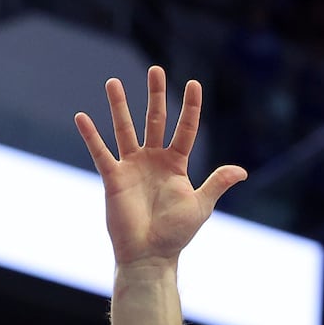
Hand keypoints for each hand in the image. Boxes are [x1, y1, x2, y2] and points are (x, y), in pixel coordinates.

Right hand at [74, 66, 246, 269]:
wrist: (150, 254)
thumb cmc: (177, 233)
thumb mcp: (201, 206)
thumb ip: (217, 183)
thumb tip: (241, 170)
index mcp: (176, 165)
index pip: (185, 130)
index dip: (190, 108)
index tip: (194, 84)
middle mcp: (154, 160)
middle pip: (155, 121)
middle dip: (156, 96)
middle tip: (155, 69)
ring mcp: (133, 167)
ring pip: (126, 129)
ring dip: (120, 107)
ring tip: (114, 82)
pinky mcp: (114, 178)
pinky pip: (101, 153)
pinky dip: (92, 136)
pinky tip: (82, 117)